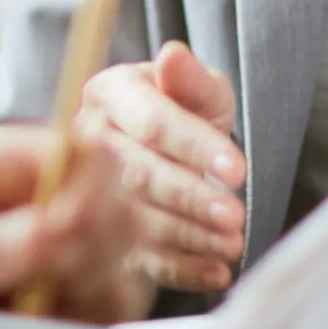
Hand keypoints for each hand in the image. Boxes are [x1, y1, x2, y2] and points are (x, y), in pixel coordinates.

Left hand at [0, 125, 147, 319]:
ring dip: (82, 308)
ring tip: (22, 325)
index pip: (92, 156)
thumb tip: (48, 236)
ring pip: (122, 278)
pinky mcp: (72, 302)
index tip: (58, 248)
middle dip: (88, 263)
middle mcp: (56, 201)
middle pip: (121, 218)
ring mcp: (70, 253)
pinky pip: (104, 321)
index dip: (92, 199)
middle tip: (36, 295)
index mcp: (17, 162)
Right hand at [78, 41, 246, 292]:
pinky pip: (140, 257)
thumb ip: (191, 78)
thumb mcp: (199, 88)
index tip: (238, 169)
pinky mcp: (106, 234)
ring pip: (138, 219)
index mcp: (110, 94)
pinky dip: (181, 269)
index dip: (194, 146)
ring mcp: (90, 190)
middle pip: (138, 175)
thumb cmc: (186, 109)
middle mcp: (89, 141)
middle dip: (190, 197)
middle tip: (234, 216)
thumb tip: (173, 56)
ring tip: (232, 244)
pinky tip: (215, 272)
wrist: (169, 145)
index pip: (150, 123)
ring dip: (189, 236)